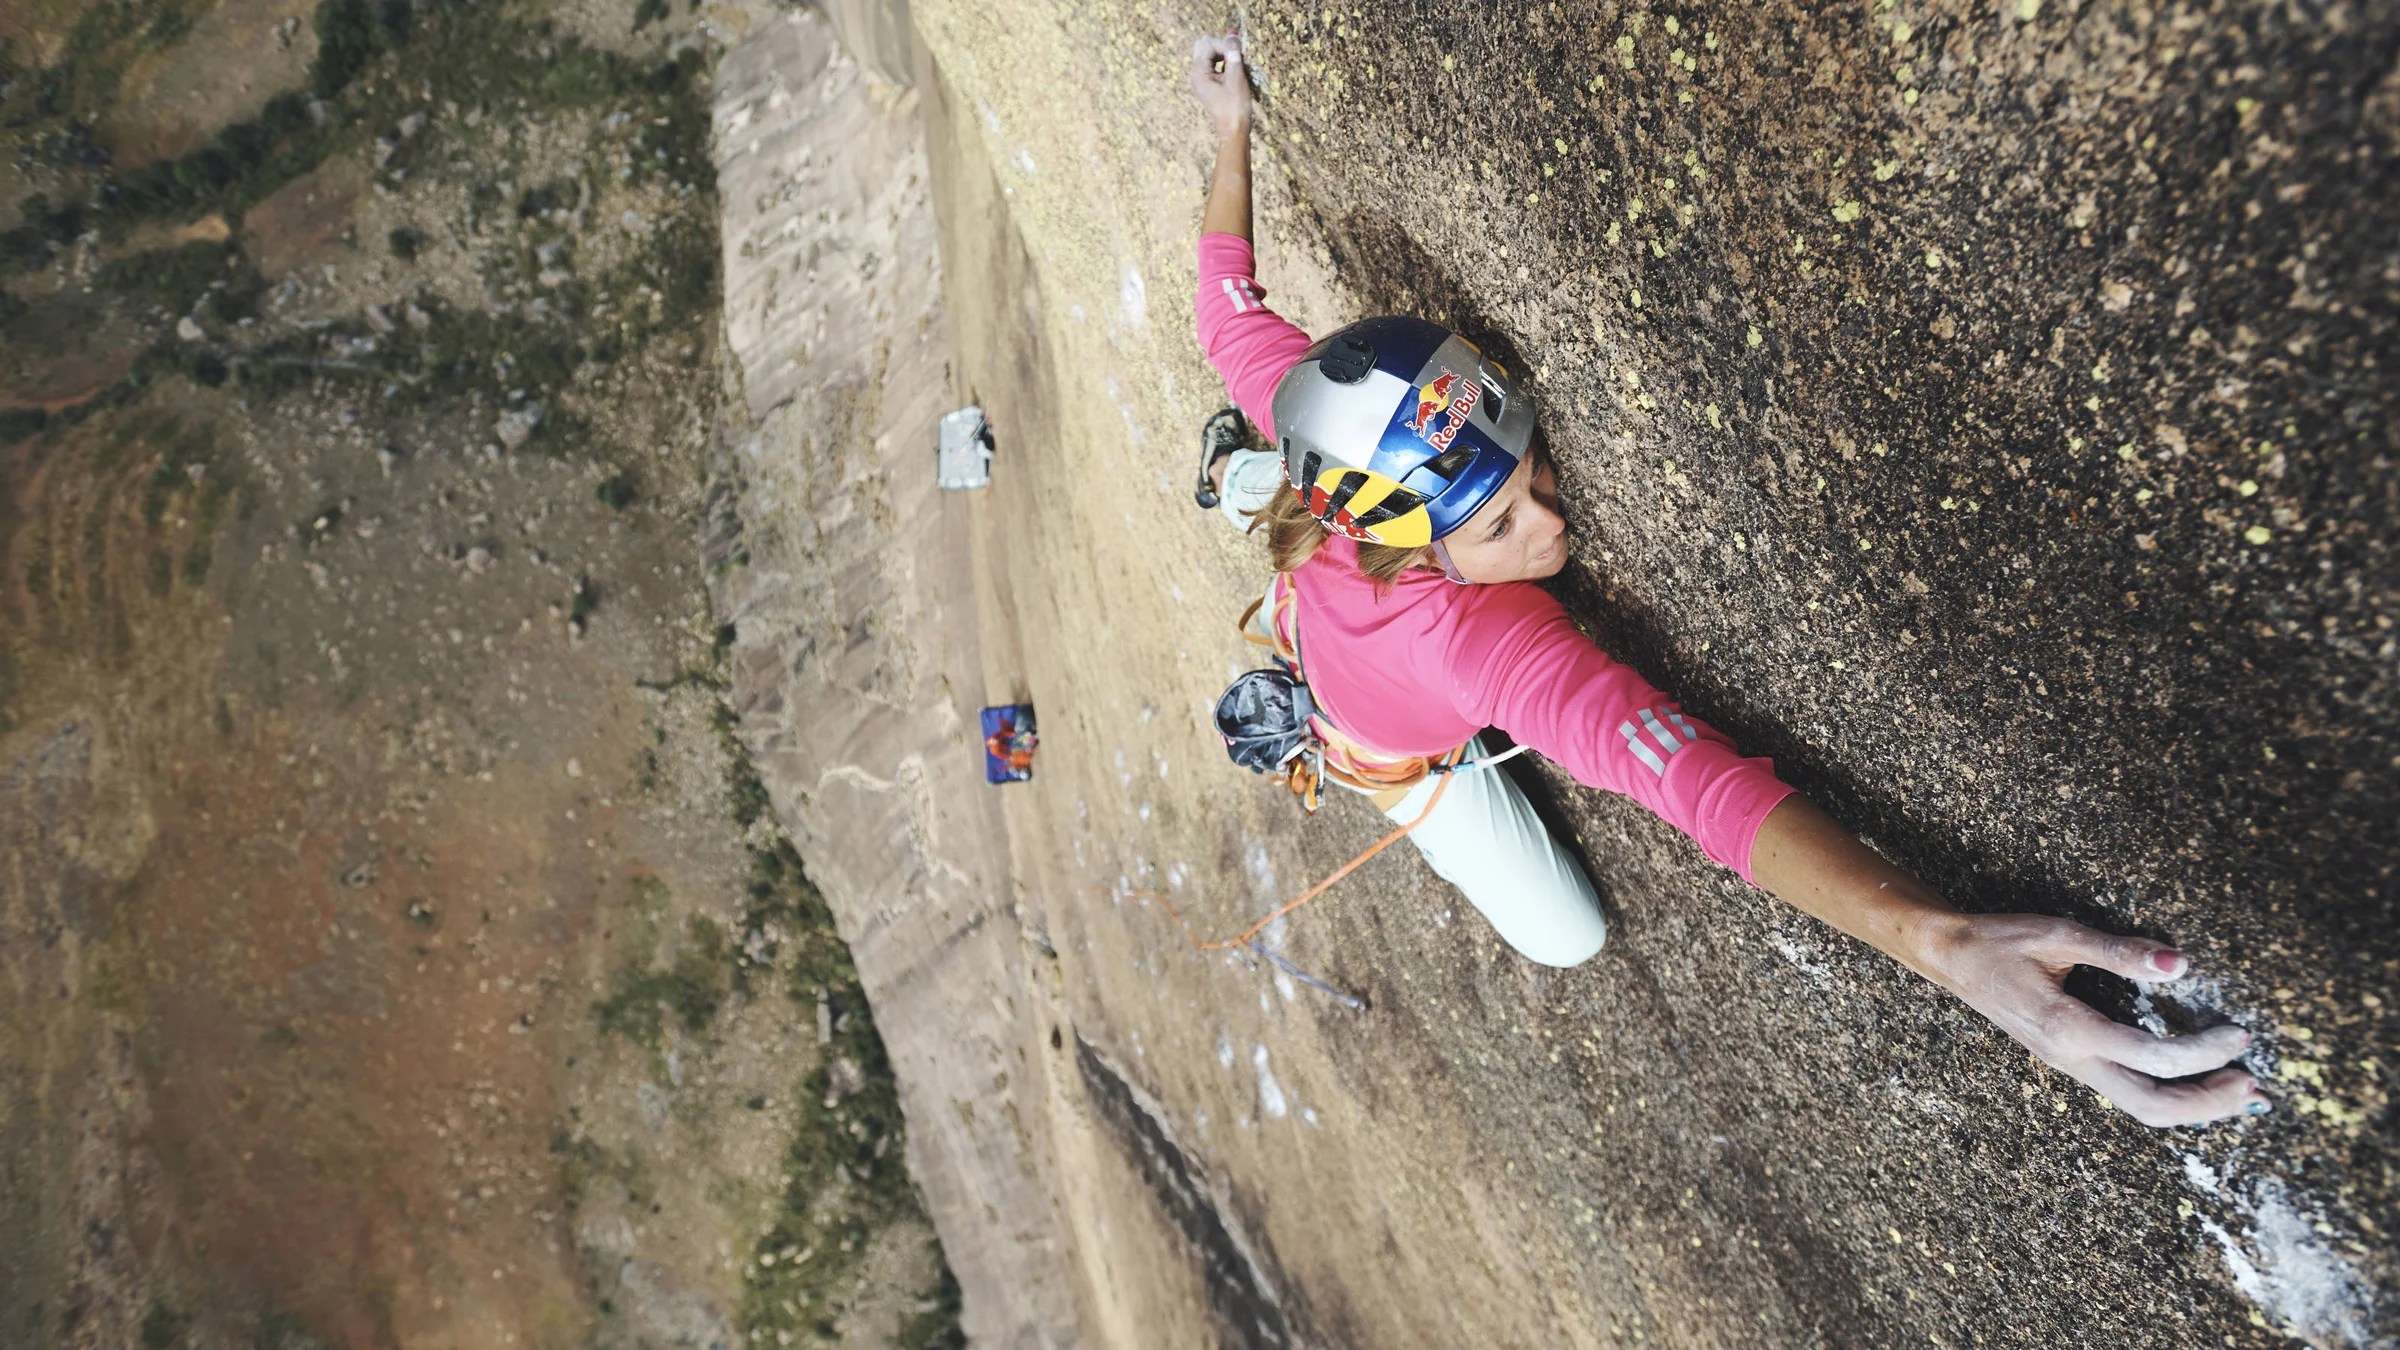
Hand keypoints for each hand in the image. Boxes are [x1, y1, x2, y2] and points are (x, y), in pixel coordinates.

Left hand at [1187, 31, 1251, 141]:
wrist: (1233, 129)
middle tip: (1237, 55)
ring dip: (1224, 54)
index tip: (1239, 54)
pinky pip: (1213, 64)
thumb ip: (1233, 54)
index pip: (1208, 44)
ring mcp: (1200, 79)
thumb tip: (1232, 35)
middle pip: (1205, 46)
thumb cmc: (1235, 106)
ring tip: (1238, 62)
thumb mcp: (1236, 77)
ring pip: (1209, 54)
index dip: (1224, 45)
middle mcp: (1195, 74)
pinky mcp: (1207, 84)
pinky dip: (1223, 62)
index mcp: (1198, 72)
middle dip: (1222, 46)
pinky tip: (1234, 68)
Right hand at [1924, 913, 2266, 1126]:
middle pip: (2152, 1106)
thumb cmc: (1998, 941)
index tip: (2239, 1033)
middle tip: (2254, 1085)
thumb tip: (2179, 963)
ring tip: (2239, 1095)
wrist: (1947, 957)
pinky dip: (2170, 1096)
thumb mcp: (2057, 934)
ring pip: (2141, 1108)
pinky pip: (2129, 1093)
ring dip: (2194, 1107)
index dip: (2204, 1052)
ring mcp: (2070, 1066)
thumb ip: (2119, 951)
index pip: (2152, 1057)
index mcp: (2069, 1030)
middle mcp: (2072, 1059)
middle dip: (2208, 1103)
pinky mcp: (2073, 1061)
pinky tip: (2196, 1085)